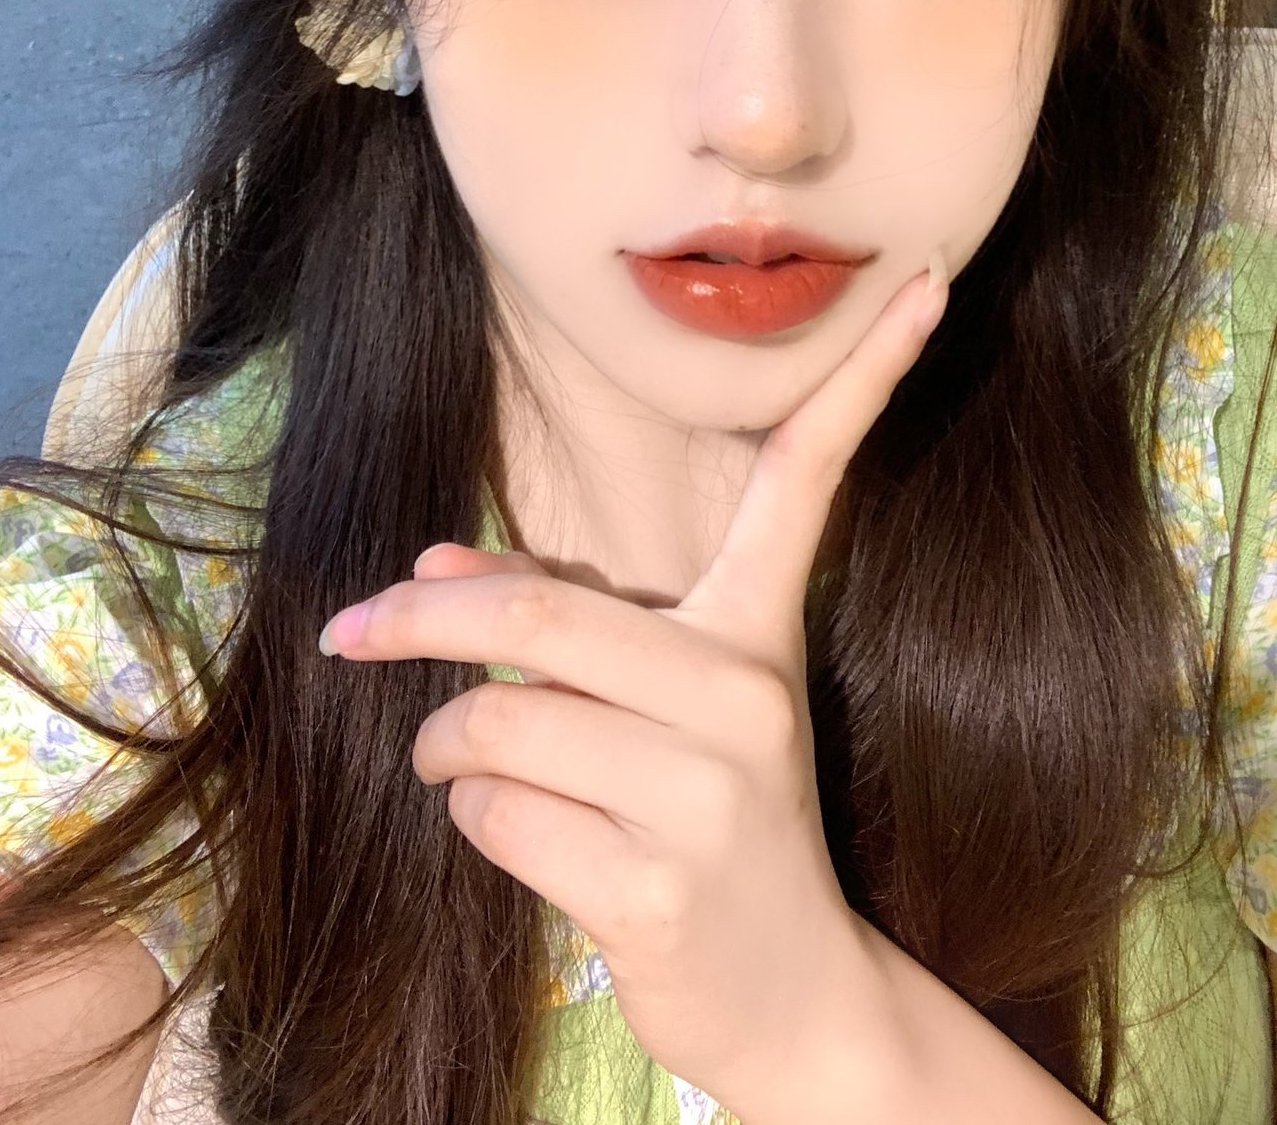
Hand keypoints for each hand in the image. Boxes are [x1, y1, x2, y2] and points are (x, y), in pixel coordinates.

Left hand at [317, 260, 949, 1110]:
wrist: (790, 995)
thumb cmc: (708, 820)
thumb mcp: (661, 705)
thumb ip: (561, 626)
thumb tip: (424, 567)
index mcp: (760, 628)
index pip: (809, 477)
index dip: (865, 375)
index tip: (924, 281)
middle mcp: (745, 691)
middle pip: (544, 609)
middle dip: (419, 620)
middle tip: (353, 630)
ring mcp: (710, 790)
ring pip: (496, 720)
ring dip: (440, 743)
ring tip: (456, 760)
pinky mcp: (658, 884)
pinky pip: (496, 815)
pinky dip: (470, 818)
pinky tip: (520, 835)